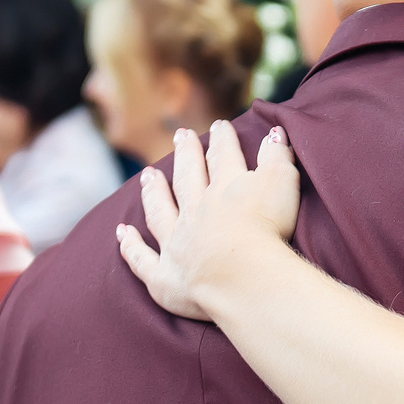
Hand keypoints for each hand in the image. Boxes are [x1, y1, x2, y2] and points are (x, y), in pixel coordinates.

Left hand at [115, 121, 300, 321]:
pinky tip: (122, 233)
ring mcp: (177, 243)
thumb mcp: (281, 182)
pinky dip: (131, 247)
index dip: (222, 140)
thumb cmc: (267, 228)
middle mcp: (195, 211)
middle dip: (185, 155)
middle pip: (188, 178)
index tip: (220, 126)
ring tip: (148, 175)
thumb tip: (275, 131)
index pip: (223, 157)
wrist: (242, 275)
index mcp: (225, 188)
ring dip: (153, 193)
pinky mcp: (166, 277)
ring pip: (160, 212)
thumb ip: (277, 155)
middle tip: (180, 136)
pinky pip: (142, 260)